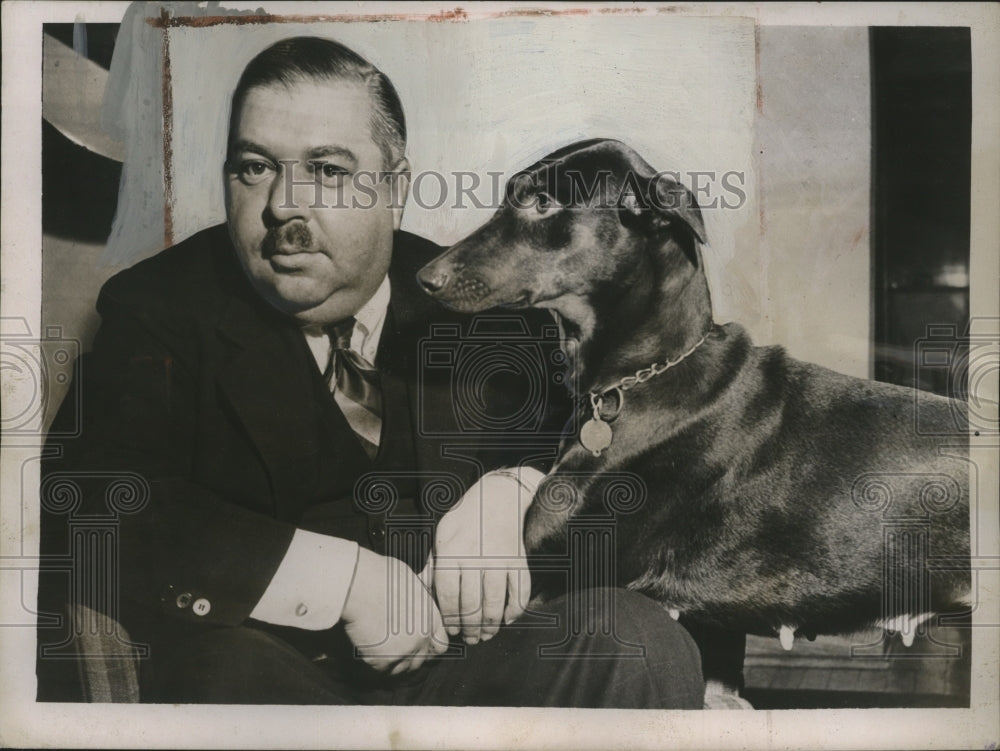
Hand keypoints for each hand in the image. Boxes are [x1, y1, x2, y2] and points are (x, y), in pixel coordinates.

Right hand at [340, 547, 448, 673]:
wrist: (359, 585)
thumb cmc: (381, 575)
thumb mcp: (412, 580)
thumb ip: (421, 594)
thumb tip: (423, 587)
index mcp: (431, 618)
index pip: (441, 644)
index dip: (430, 646)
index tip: (420, 645)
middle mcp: (422, 637)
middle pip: (423, 659)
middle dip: (412, 656)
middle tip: (398, 649)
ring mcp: (404, 651)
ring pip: (404, 668)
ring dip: (395, 662)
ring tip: (384, 650)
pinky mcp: (383, 660)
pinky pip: (383, 669)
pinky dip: (377, 663)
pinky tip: (370, 650)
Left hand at [433, 470, 535, 644]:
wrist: (498, 497)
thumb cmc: (465, 519)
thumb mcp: (442, 536)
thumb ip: (434, 566)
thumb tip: (422, 592)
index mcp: (451, 551)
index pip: (449, 595)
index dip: (450, 618)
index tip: (452, 629)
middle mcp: (475, 557)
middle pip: (472, 605)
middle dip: (470, 628)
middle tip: (469, 638)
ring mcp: (499, 559)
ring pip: (495, 603)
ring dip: (490, 626)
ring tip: (485, 635)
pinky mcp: (519, 560)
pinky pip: (519, 592)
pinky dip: (515, 610)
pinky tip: (508, 620)